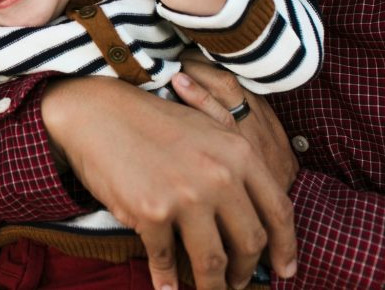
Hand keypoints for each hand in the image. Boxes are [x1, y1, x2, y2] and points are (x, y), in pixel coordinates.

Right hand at [43, 75, 296, 289]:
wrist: (97, 112)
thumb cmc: (150, 119)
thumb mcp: (205, 126)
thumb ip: (236, 161)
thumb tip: (256, 209)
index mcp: (238, 154)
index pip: (278, 210)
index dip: (286, 247)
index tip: (285, 271)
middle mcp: (219, 176)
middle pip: (249, 242)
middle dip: (245, 271)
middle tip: (236, 282)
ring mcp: (187, 196)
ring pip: (213, 262)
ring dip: (212, 287)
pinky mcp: (153, 212)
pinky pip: (166, 260)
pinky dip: (167, 282)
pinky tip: (168, 289)